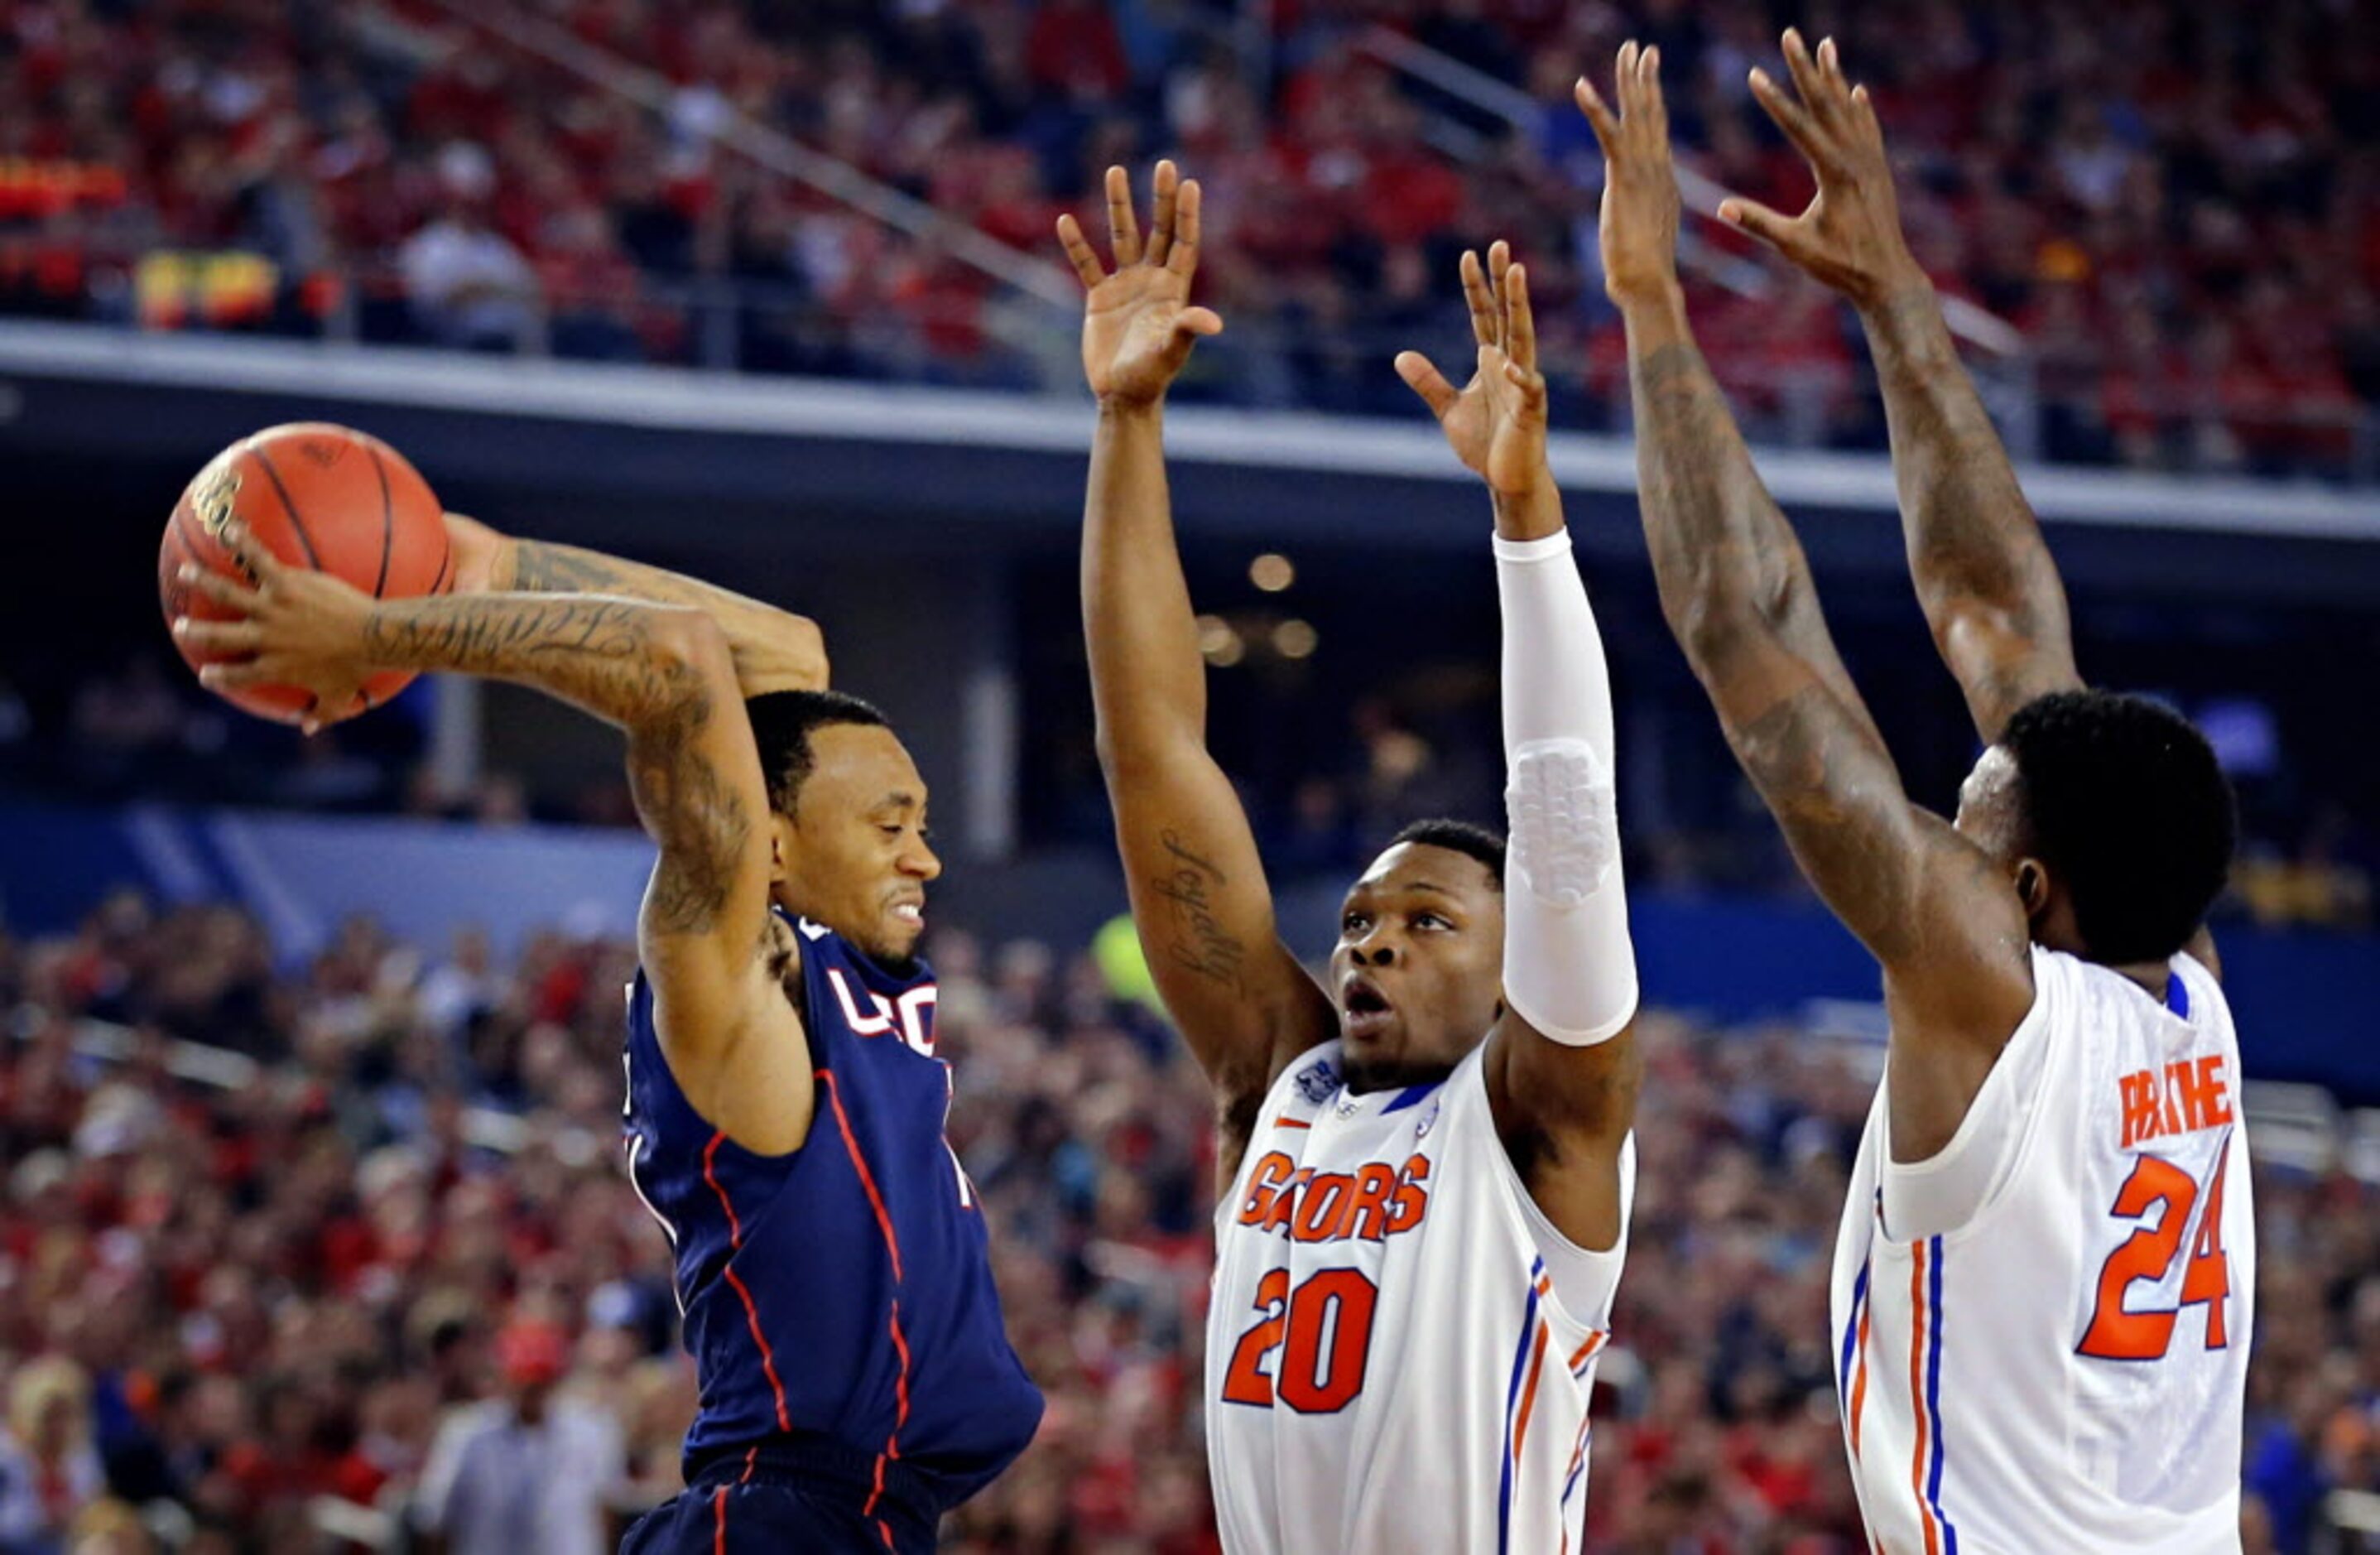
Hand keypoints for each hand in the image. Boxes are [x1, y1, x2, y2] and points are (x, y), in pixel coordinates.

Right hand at [170, 517, 377, 734]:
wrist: (373, 637)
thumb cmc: (359, 668)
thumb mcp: (339, 697)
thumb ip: (321, 714)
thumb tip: (308, 728)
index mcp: (274, 668)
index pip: (236, 677)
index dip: (219, 677)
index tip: (206, 674)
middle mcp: (265, 639)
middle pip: (220, 637)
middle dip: (196, 632)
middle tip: (182, 627)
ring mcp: (273, 610)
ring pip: (228, 595)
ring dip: (204, 582)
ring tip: (187, 571)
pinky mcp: (287, 585)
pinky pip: (259, 560)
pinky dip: (244, 543)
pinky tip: (232, 527)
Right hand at [1057, 161, 1223, 406]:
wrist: (1123, 395)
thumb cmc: (1152, 376)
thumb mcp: (1170, 352)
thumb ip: (1186, 330)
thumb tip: (1212, 322)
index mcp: (1173, 290)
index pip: (1183, 243)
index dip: (1187, 215)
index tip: (1189, 183)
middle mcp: (1152, 280)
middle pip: (1158, 230)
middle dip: (1161, 198)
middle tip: (1164, 164)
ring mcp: (1126, 286)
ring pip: (1122, 237)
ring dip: (1118, 206)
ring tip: (1115, 171)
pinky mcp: (1100, 297)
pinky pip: (1086, 264)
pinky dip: (1076, 244)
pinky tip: (1065, 220)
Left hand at [1395, 241, 1549, 497]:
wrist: (1506, 479)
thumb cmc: (1485, 444)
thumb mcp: (1448, 408)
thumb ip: (1428, 381)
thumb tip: (1401, 356)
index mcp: (1492, 361)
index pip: (1484, 316)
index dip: (1476, 287)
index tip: (1468, 255)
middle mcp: (1511, 365)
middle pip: (1507, 315)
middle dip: (1503, 281)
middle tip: (1500, 245)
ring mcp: (1523, 385)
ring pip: (1523, 338)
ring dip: (1519, 306)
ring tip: (1517, 274)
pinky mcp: (1530, 412)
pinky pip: (1528, 389)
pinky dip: (1520, 377)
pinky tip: (1510, 364)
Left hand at [1575, 43, 1682, 310]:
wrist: (1649, 284)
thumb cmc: (1643, 275)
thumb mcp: (1642, 237)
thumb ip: (1639, 222)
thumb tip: (1634, 227)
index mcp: (1662, 180)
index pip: (1657, 131)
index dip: (1653, 101)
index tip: (1650, 75)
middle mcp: (1658, 169)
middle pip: (1652, 113)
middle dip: (1645, 78)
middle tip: (1641, 49)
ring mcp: (1644, 171)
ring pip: (1637, 114)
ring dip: (1629, 80)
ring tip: (1627, 49)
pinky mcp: (1623, 179)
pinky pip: (1608, 135)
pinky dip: (1595, 109)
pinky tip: (1582, 86)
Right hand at [1721, 31, 1923, 308]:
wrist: (1887, 277)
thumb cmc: (1839, 266)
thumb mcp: (1795, 246)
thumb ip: (1760, 223)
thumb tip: (1722, 208)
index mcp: (1834, 173)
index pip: (1798, 126)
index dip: (1774, 99)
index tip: (1754, 74)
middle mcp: (1856, 158)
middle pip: (1826, 103)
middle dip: (1805, 67)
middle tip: (1791, 35)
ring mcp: (1870, 161)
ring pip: (1848, 108)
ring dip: (1834, 76)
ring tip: (1826, 44)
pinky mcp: (1878, 169)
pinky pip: (1867, 128)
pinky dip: (1859, 106)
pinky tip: (1856, 89)